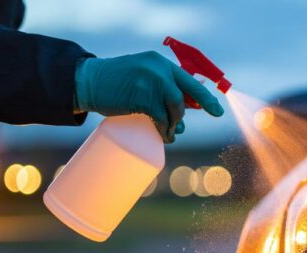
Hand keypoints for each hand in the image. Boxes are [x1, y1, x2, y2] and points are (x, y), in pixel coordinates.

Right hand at [74, 51, 223, 142]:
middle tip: (180, 130)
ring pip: (174, 108)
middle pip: (183, 96)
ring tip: (168, 133)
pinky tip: (164, 135)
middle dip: (185, 116)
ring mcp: (151, 82)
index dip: (205, 97)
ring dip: (173, 125)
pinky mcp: (142, 97)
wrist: (88, 81)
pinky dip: (164, 130)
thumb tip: (187, 108)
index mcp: (160, 62)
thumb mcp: (142, 76)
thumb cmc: (115, 82)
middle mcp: (159, 68)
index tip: (218, 111)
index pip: (189, 80)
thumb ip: (161, 86)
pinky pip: (161, 118)